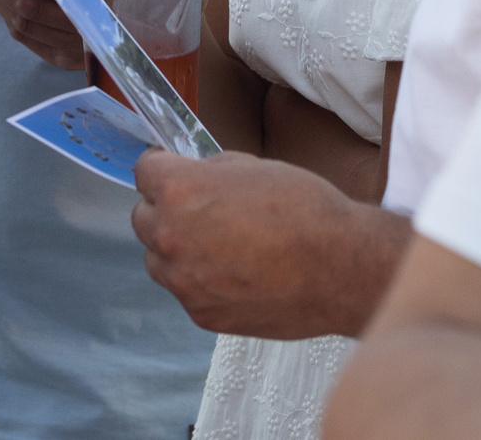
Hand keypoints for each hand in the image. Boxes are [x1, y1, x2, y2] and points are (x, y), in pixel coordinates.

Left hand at [130, 149, 408, 338]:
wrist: (338, 267)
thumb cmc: (302, 209)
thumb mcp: (250, 166)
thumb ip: (208, 172)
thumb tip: (192, 175)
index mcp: (179, 192)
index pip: (143, 171)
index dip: (160, 166)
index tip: (171, 168)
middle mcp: (170, 238)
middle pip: (141, 218)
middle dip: (163, 208)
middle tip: (197, 207)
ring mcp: (183, 282)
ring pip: (158, 259)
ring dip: (176, 248)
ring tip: (218, 244)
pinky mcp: (202, 314)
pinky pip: (185, 291)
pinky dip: (199, 280)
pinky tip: (236, 272)